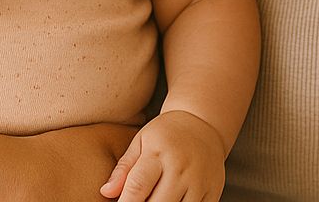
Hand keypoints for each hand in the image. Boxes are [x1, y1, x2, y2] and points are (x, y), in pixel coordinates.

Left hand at [100, 110, 224, 201]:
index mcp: (159, 152)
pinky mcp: (213, 192)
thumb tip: (106, 192)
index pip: (138, 186)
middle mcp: (180, 168)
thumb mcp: (142, 141)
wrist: (202, 123)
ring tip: (152, 201)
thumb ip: (124, 168)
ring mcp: (199, 182)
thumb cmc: (165, 134)